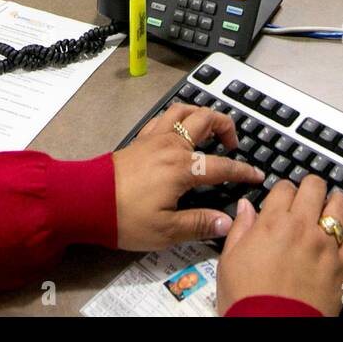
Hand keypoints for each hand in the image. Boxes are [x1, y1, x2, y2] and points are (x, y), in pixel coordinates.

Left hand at [111, 103, 265, 250]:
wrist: (85, 201)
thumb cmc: (124, 216)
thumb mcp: (166, 230)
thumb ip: (199, 224)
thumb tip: (227, 222)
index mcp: (182, 168)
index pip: (222, 166)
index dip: (243, 172)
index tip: (256, 176)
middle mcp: (171, 146)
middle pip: (206, 119)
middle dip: (226, 126)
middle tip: (233, 145)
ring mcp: (153, 139)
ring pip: (184, 111)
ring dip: (202, 115)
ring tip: (209, 130)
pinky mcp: (139, 140)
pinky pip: (163, 118)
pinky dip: (177, 118)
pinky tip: (178, 131)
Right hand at [216, 175, 342, 315]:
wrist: (272, 329)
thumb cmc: (247, 300)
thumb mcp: (229, 261)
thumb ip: (240, 228)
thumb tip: (244, 207)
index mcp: (273, 223)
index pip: (284, 187)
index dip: (282, 190)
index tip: (282, 198)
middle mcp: (303, 228)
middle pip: (315, 187)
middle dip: (310, 187)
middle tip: (307, 196)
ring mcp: (326, 245)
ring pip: (340, 205)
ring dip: (334, 201)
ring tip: (330, 206)